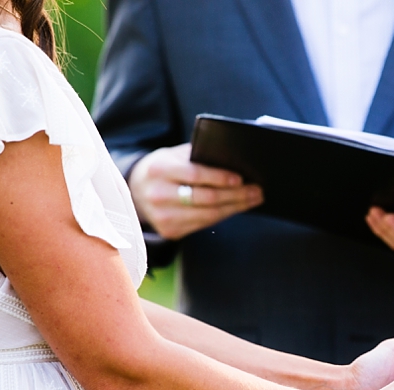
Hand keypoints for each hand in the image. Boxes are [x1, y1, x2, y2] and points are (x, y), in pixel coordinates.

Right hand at [128, 143, 263, 239]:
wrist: (136, 190)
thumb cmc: (164, 168)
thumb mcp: (173, 154)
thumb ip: (197, 156)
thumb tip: (232, 160)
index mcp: (160, 170)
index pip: (195, 175)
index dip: (220, 178)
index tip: (241, 178)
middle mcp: (159, 195)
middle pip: (206, 198)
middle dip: (236, 195)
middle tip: (256, 190)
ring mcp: (163, 216)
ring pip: (208, 214)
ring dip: (235, 208)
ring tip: (252, 199)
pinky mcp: (170, 231)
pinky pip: (203, 224)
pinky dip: (222, 216)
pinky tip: (235, 208)